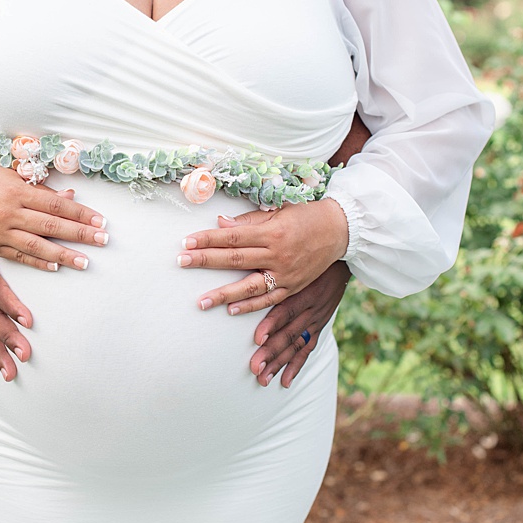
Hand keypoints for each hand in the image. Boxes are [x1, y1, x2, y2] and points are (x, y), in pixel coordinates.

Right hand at [0, 165, 106, 271]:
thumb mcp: (14, 176)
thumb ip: (42, 190)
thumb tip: (71, 196)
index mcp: (17, 192)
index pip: (55, 204)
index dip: (80, 213)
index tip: (100, 221)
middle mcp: (9, 213)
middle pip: (50, 226)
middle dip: (79, 234)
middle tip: (102, 240)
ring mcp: (0, 232)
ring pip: (36, 246)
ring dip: (63, 255)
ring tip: (84, 261)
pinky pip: (19, 256)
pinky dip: (38, 262)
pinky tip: (56, 267)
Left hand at [179, 199, 349, 315]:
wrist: (341, 230)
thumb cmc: (305, 216)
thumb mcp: (278, 212)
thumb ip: (247, 220)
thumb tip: (219, 223)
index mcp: (272, 232)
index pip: (233, 237)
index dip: (208, 239)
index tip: (186, 242)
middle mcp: (278, 254)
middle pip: (235, 259)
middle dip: (206, 261)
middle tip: (181, 262)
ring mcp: (286, 273)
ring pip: (250, 286)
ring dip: (224, 294)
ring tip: (201, 301)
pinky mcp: (294, 286)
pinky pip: (270, 299)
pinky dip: (251, 306)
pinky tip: (231, 311)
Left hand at [249, 261, 350, 387]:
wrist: (340, 259)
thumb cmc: (306, 255)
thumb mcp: (291, 258)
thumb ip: (270, 268)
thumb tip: (241, 270)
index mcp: (302, 292)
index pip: (286, 311)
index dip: (272, 325)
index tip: (257, 339)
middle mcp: (310, 309)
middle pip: (289, 334)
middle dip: (271, 352)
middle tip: (254, 368)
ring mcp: (315, 319)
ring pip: (296, 345)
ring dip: (279, 363)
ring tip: (263, 379)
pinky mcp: (319, 326)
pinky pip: (308, 349)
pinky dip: (296, 366)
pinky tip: (285, 381)